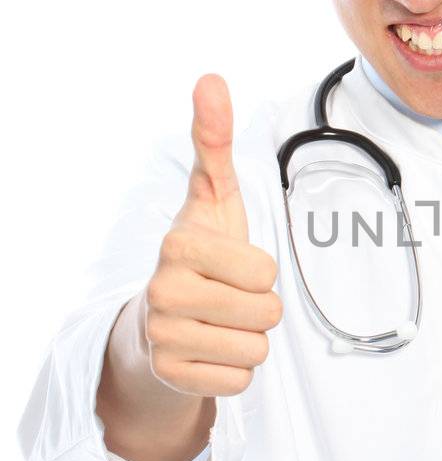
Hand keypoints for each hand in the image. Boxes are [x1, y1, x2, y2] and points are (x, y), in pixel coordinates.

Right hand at [141, 74, 281, 398]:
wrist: (155, 323)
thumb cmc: (198, 255)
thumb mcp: (211, 198)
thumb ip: (214, 141)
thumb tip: (211, 79)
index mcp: (178, 246)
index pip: (265, 273)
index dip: (259, 272)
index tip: (231, 266)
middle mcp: (163, 292)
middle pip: (267, 313)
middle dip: (258, 307)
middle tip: (227, 298)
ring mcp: (163, 338)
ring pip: (257, 349)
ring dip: (248, 338)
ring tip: (219, 323)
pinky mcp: (171, 377)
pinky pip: (241, 381)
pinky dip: (234, 370)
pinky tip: (209, 351)